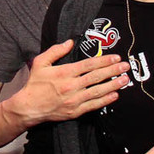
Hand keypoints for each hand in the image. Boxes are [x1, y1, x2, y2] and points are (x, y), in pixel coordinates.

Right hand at [4, 39, 130, 129]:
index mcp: (64, 72)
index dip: (104, 60)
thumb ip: (55, 51)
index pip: (89, 64)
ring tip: (125, 79)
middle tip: (125, 66)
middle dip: (113, 70)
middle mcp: (72, 86)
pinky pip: (94, 105)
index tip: (115, 57)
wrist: (28, 107)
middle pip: (97, 76)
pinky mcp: (75, 111)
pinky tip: (115, 95)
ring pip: (98, 91)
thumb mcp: (40, 63)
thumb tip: (70, 42)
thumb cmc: (34, 84)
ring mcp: (75, 100)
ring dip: (113, 85)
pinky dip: (105, 100)